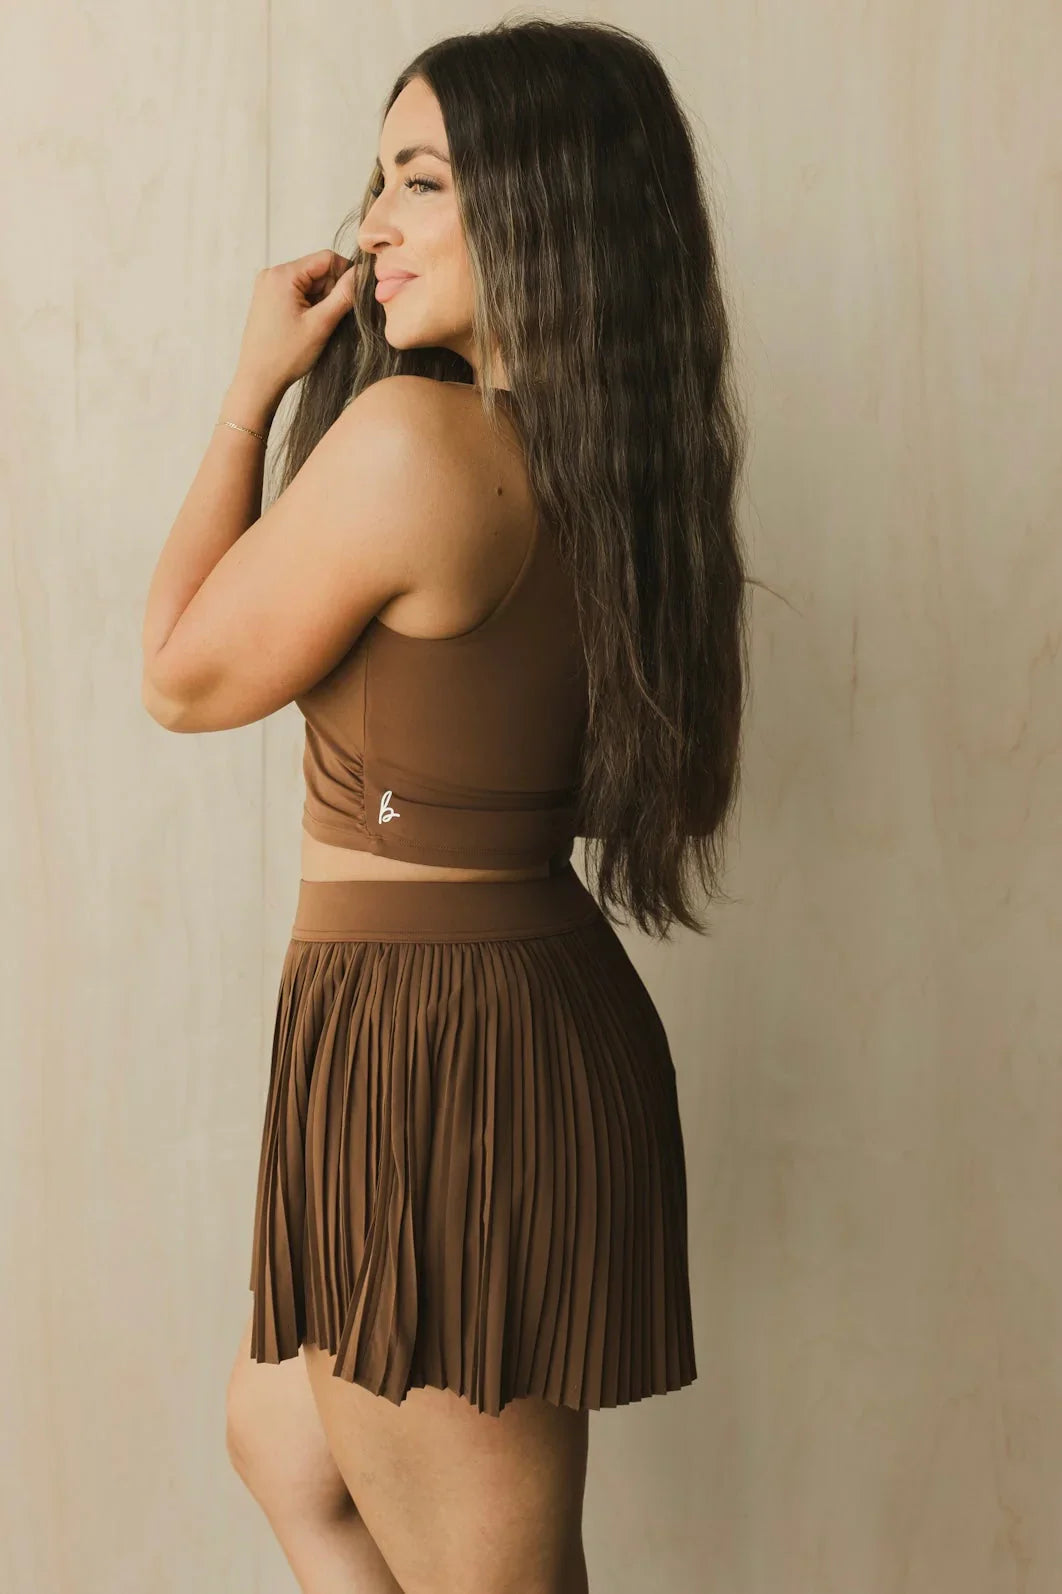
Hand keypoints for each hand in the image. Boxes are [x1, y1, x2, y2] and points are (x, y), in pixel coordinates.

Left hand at [231, 249, 357, 394]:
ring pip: (309, 283)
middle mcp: (272, 274)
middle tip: (332, 320)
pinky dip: (309, 306)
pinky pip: (298, 293)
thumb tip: (363, 273)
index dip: (346, 275)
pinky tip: (307, 327)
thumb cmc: (285, 356)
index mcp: (282, 275)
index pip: (326, 258)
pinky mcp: (268, 299)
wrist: (257, 380)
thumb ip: (344, 295)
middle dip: (331, 291)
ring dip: (321, 301)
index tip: (354, 299)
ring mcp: (268, 286)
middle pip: (317, 270)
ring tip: (318, 327)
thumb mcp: (321, 324)